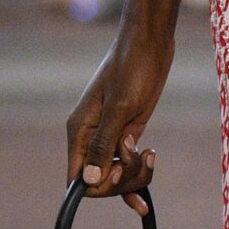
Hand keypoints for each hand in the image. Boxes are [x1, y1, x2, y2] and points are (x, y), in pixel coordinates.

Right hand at [66, 23, 173, 209]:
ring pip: (118, 175)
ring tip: (150, 153)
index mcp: (79, 131)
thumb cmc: (132, 68)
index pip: (77, 178)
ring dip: (136, 173)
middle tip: (140, 156)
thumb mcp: (119, 107)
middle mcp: (91, 137)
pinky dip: (140, 171)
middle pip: (100, 181)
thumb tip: (88, 180)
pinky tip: (151, 164)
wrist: (151, 43)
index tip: (120, 171)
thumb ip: (103, 144)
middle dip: (123, 179)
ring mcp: (110, 136)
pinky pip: (128, 163)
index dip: (99, 185)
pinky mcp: (128, 131)